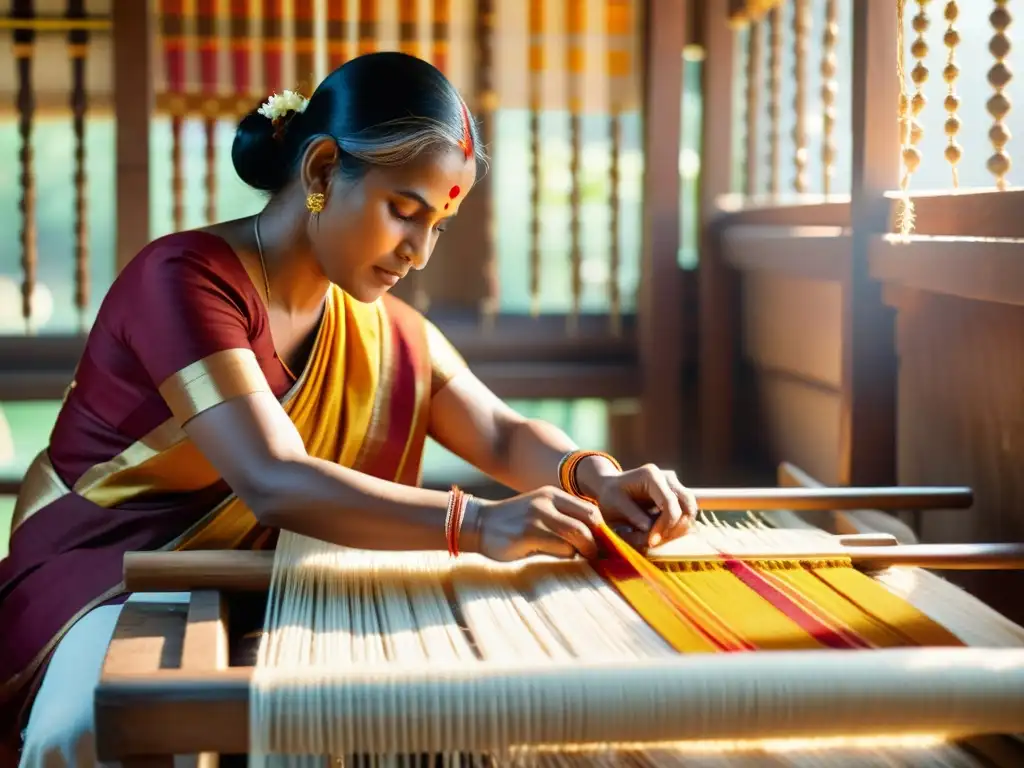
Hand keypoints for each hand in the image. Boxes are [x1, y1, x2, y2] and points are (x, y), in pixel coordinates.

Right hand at [467, 486, 603, 561]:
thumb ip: (563, 520)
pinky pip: (561, 548)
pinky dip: (566, 556)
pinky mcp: (528, 534)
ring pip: (578, 535)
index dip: (602, 530)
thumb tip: (593, 541)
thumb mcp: (540, 512)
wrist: (478, 524)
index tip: (603, 546)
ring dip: (583, 551)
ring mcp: (537, 516)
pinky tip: (558, 558)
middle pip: (590, 521)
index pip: (591, 510)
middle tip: (596, 557)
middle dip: (597, 542)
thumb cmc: (513, 524)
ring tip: (578, 559)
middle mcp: (547, 501)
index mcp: (553, 495)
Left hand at [588, 463, 697, 549]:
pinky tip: (657, 535)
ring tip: (653, 539)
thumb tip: (650, 528)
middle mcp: (668, 477)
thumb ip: (632, 515)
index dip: (665, 525)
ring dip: (676, 530)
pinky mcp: (677, 496)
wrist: (611, 488)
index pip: (670, 502)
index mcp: (652, 475)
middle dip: (675, 528)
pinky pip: (685, 515)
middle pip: (688, 505)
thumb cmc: (610, 495)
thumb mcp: (614, 504)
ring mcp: (674, 485)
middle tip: (656, 542)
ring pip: (690, 511)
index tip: (651, 541)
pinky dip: (675, 528)